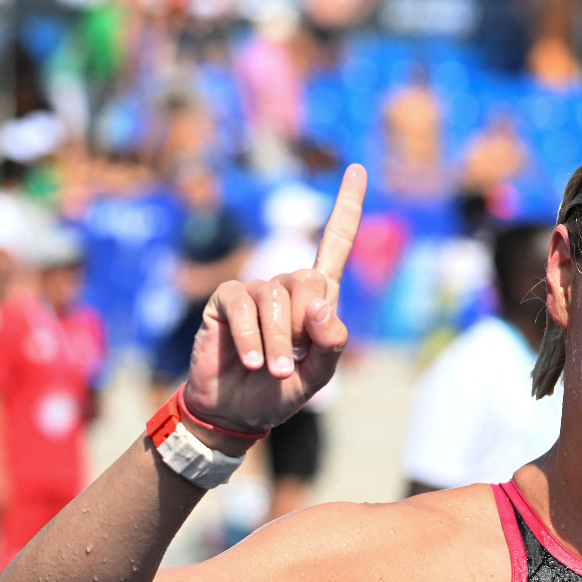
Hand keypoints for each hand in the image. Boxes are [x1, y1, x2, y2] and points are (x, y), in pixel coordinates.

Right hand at [182, 165, 365, 443]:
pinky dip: (251, 337)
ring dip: (278, 342)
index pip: (335, 244)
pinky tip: (252, 361)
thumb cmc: (279, 392)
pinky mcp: (224, 301)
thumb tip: (323, 306)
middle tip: (292, 363)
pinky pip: (241, 306)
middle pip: (308, 281)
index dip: (346, 207)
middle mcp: (286, 287)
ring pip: (274, 298)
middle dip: (304, 328)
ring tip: (272, 371)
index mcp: (317, 299)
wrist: (235, 412)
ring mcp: (254, 292)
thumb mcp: (318, 377)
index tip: (357, 169)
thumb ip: (331, 346)